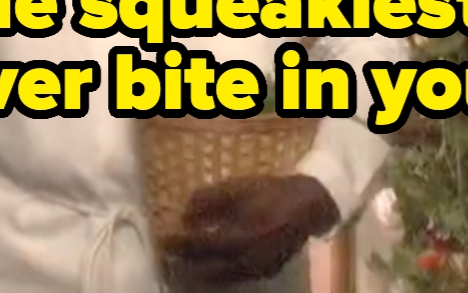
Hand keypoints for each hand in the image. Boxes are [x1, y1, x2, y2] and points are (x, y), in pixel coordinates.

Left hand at [160, 174, 337, 285]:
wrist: (306, 205)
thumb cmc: (269, 192)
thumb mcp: (237, 188)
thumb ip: (209, 200)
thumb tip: (183, 214)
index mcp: (242, 237)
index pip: (201, 245)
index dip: (179, 242)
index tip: (161, 237)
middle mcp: (248, 261)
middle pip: (207, 270)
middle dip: (183, 265)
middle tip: (164, 258)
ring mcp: (257, 271)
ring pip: (219, 280)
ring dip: (196, 274)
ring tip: (178, 266)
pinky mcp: (263, 274)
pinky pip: (232, 279)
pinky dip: (214, 276)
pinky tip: (203, 269)